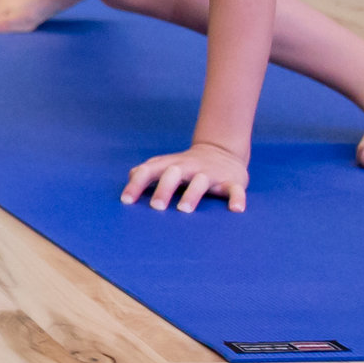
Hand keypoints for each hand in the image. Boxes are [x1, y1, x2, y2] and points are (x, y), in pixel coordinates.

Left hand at [124, 139, 248, 211]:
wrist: (222, 152)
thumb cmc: (186, 166)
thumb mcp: (166, 165)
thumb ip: (147, 171)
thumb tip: (131, 176)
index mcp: (170, 165)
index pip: (150, 171)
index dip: (137, 184)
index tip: (126, 201)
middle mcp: (189, 168)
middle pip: (174, 174)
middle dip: (164, 188)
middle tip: (155, 207)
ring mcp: (211, 174)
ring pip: (201, 182)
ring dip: (192, 195)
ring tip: (184, 209)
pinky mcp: (232, 182)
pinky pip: (235, 190)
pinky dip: (237, 199)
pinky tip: (236, 210)